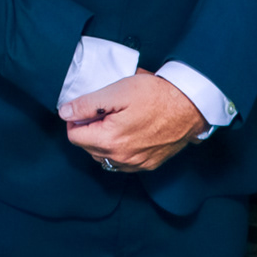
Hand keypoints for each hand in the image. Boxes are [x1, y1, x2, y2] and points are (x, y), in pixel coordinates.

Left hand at [60, 71, 205, 172]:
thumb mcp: (118, 91)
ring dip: (102, 141)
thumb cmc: (157, 95)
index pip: (74, 137)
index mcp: (109, 140)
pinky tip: (128, 133)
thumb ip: (88, 104)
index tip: (86, 108)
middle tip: (102, 112)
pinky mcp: (148, 164)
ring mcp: (136, 164)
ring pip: (104, 157)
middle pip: (87, 148)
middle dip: (88, 130)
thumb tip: (65, 112)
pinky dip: (119, 150)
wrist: (191, 106)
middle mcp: (121, 158)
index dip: (75, 119)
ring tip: (115, 121)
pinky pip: (122, 162)